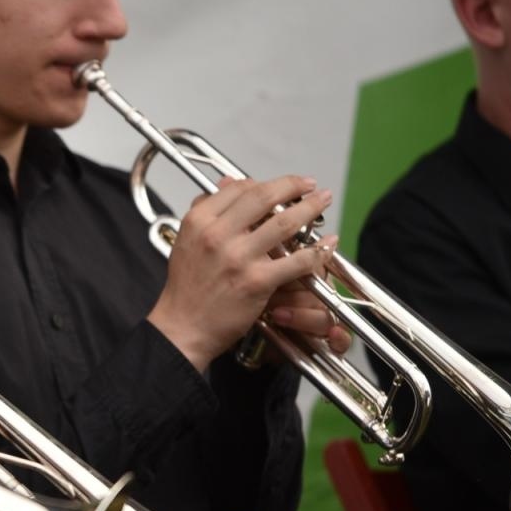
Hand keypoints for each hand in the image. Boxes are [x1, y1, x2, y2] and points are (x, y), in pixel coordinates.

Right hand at [147, 175, 333, 371]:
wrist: (183, 327)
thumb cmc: (186, 288)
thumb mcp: (186, 240)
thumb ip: (206, 212)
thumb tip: (227, 184)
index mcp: (198, 221)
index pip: (237, 188)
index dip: (263, 183)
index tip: (279, 186)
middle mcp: (217, 235)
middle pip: (263, 197)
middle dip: (293, 185)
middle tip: (310, 183)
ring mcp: (238, 258)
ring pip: (285, 223)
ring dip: (311, 208)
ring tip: (324, 200)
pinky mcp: (257, 281)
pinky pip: (296, 260)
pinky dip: (317, 251)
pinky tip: (328, 244)